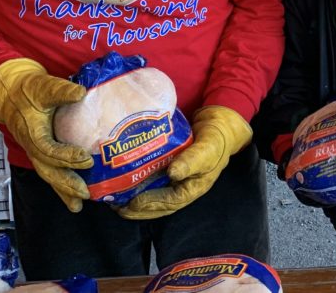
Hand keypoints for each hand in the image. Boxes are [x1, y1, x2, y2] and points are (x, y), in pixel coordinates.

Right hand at [0, 58, 91, 211]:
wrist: (9, 93)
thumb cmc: (28, 89)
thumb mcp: (44, 86)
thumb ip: (61, 90)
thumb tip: (80, 92)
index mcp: (33, 132)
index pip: (49, 149)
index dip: (66, 156)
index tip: (86, 158)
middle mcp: (33, 146)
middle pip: (48, 170)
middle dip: (65, 183)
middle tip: (84, 192)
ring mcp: (35, 152)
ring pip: (48, 175)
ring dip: (62, 190)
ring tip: (77, 205)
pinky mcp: (40, 153)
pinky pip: (50, 172)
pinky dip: (60, 186)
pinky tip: (72, 199)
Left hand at [118, 105, 251, 219]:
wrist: (218, 126)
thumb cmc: (214, 140)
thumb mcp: (206, 149)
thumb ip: (192, 160)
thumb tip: (172, 173)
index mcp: (193, 188)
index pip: (170, 201)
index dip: (151, 204)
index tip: (133, 203)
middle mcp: (183, 188)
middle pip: (159, 205)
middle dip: (138, 209)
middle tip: (118, 208)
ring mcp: (176, 181)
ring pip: (154, 196)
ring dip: (136, 200)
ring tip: (117, 201)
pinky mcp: (169, 171)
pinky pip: (153, 183)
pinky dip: (139, 186)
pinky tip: (126, 183)